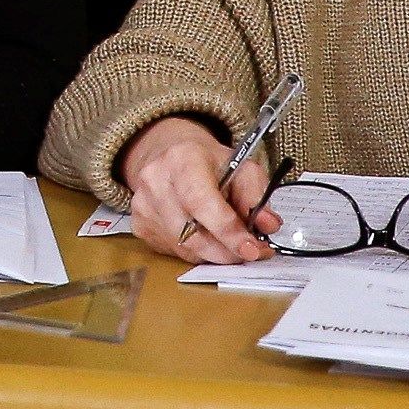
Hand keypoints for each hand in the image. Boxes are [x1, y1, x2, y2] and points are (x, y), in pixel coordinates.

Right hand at [122, 114, 280, 264]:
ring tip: (231, 243)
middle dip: (227, 250)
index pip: (201, 202)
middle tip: (251, 252)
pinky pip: (175, 252)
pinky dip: (197, 252)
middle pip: (192, 234)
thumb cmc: (208, 162)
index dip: (227, 231)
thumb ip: (256, 195)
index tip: (251, 248)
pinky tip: (205, 236)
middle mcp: (155, 180)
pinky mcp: (139, 225)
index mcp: (182, 158)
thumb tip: (269, 225)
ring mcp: (143, 205)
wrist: (171, 155)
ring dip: (215, 254)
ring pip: (185, 249)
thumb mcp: (240, 167)